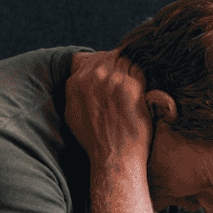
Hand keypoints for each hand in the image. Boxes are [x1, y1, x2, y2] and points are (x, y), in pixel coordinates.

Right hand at [65, 49, 150, 173]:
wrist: (114, 156)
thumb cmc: (94, 140)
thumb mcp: (72, 115)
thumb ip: (74, 91)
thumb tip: (79, 78)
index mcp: (77, 83)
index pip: (92, 58)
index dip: (103, 64)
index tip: (110, 72)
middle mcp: (93, 78)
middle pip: (110, 56)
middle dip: (117, 65)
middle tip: (123, 80)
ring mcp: (113, 81)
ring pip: (125, 61)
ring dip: (129, 71)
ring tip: (131, 87)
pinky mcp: (132, 87)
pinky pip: (138, 70)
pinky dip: (140, 78)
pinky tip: (139, 92)